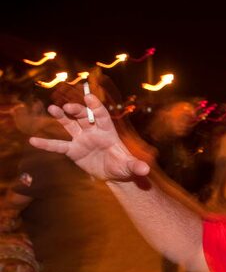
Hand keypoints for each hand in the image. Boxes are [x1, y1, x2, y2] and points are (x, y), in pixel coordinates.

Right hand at [29, 91, 150, 181]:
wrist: (113, 175)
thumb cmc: (123, 166)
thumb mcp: (130, 167)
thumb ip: (135, 166)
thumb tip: (145, 170)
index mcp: (108, 132)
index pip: (102, 116)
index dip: (96, 107)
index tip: (89, 97)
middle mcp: (93, 132)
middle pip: (84, 117)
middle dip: (77, 111)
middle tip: (67, 107)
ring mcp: (82, 140)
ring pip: (70, 125)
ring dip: (61, 117)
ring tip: (52, 108)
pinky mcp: (73, 150)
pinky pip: (58, 145)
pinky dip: (47, 144)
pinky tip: (33, 141)